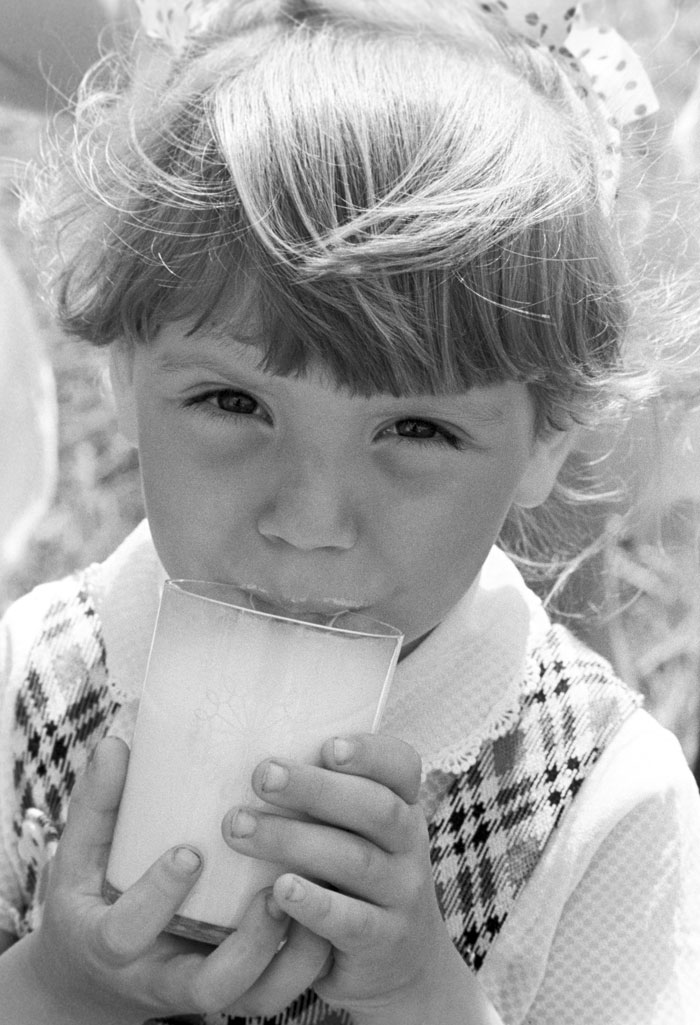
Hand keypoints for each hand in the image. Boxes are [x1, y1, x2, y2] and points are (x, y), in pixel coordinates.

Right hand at [24, 737, 297, 1023]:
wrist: (97, 979)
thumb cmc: (93, 903)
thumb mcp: (81, 858)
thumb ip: (97, 806)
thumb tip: (115, 744)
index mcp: (111, 945)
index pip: (128, 933)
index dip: (158, 896)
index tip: (190, 851)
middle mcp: (161, 979)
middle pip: (209, 987)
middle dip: (248, 945)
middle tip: (275, 893)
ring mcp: (204, 990)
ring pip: (256, 998)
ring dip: (294, 958)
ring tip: (320, 897)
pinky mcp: (238, 990)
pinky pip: (279, 989)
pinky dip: (310, 959)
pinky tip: (333, 904)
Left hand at [223, 734, 490, 1023]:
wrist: (401, 964)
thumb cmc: (357, 878)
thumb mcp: (357, 832)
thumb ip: (325, 798)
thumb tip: (242, 751)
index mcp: (403, 805)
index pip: (401, 765)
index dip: (369, 752)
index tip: (327, 745)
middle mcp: (410, 843)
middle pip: (373, 807)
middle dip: (315, 788)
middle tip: (261, 774)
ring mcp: (402, 893)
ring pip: (355, 860)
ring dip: (295, 840)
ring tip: (239, 828)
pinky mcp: (384, 941)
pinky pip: (351, 920)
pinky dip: (315, 904)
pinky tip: (278, 890)